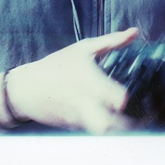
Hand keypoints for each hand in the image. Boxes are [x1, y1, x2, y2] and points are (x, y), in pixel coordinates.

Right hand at [8, 28, 142, 133]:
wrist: (28, 88)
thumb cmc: (58, 64)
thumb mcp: (84, 48)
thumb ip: (112, 41)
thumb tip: (135, 32)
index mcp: (91, 82)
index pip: (119, 99)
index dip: (126, 98)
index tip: (130, 94)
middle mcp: (86, 103)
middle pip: (114, 124)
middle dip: (127, 123)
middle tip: (136, 116)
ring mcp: (80, 119)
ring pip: (106, 132)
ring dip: (118, 129)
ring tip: (126, 122)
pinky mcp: (75, 129)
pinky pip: (94, 133)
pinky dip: (102, 129)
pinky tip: (107, 122)